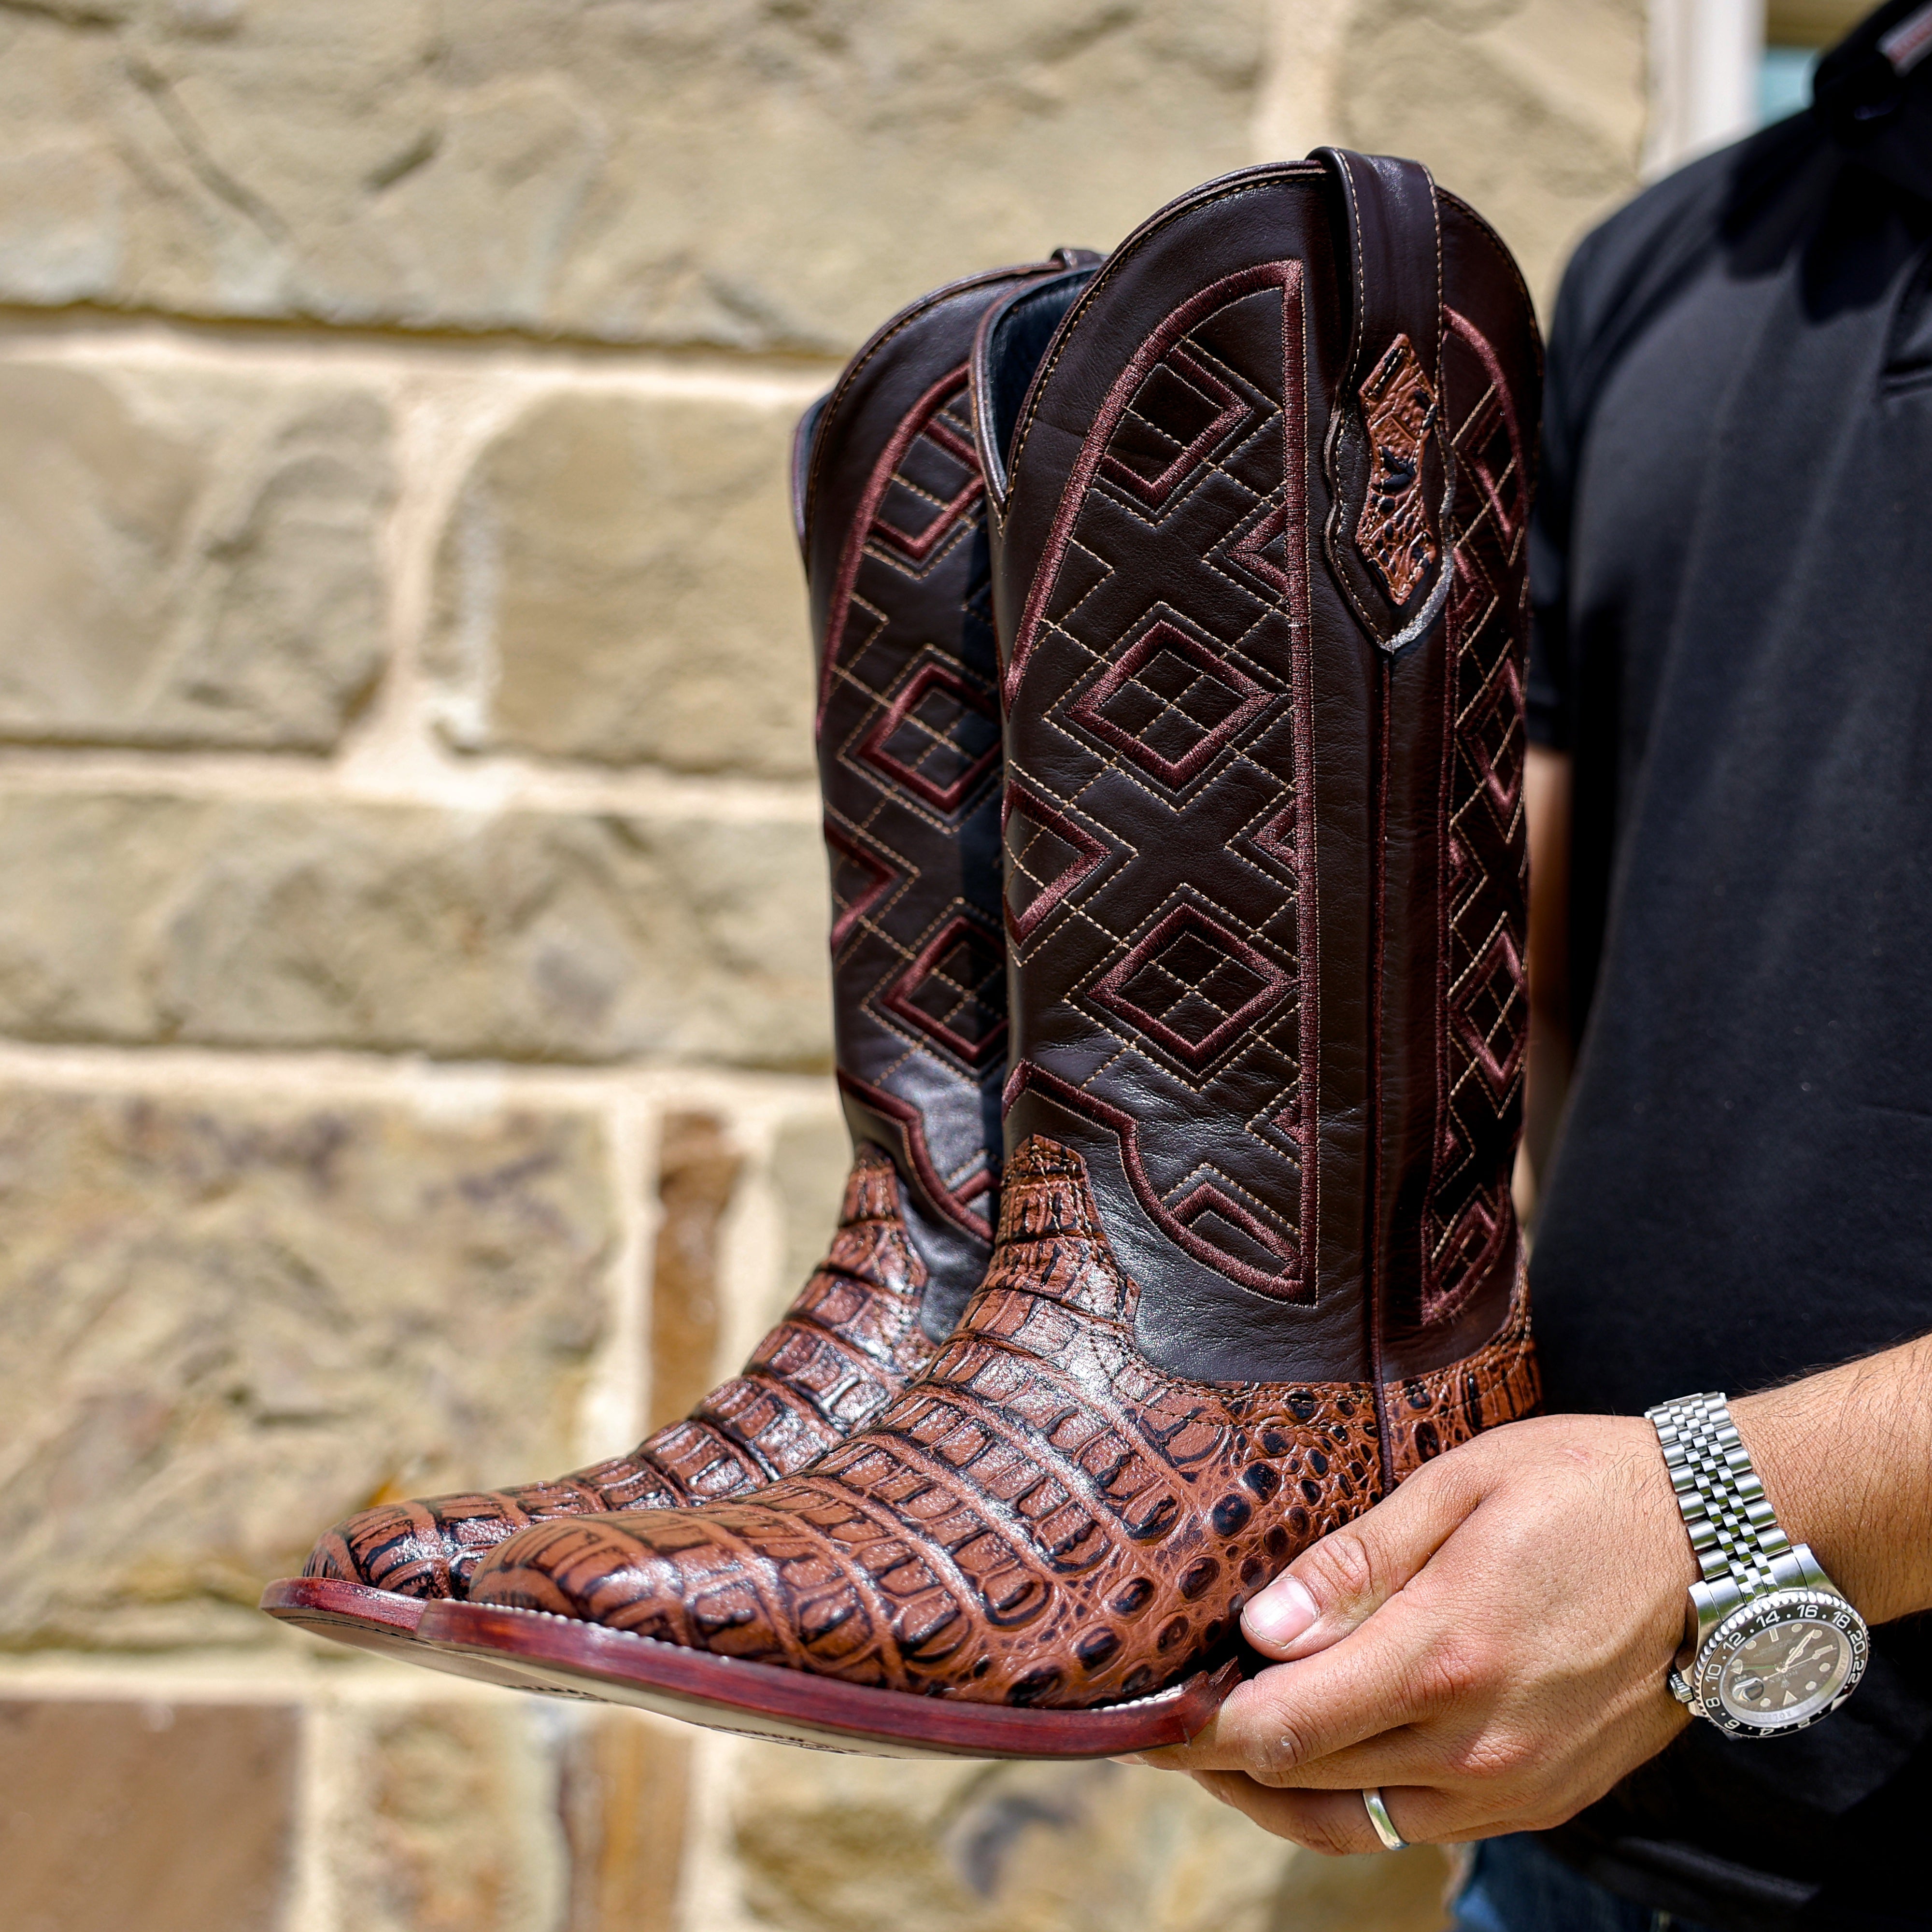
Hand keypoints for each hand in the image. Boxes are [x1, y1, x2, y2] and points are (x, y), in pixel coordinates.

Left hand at [1134, 1414, 1698, 1852]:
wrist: (1723, 1543)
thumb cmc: (1582, 1490)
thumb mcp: (1457, 1488)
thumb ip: (1354, 1565)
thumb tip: (1258, 1630)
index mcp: (1443, 1656)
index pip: (1282, 1726)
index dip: (1201, 1729)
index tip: (1152, 1710)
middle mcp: (1476, 1743)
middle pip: (1306, 1781)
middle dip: (1224, 1758)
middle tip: (1170, 1720)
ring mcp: (1514, 1785)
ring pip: (1358, 1823)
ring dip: (1282, 1792)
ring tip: (1229, 1748)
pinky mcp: (1543, 1799)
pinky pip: (1421, 1826)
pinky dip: (1358, 1802)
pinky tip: (1327, 1755)